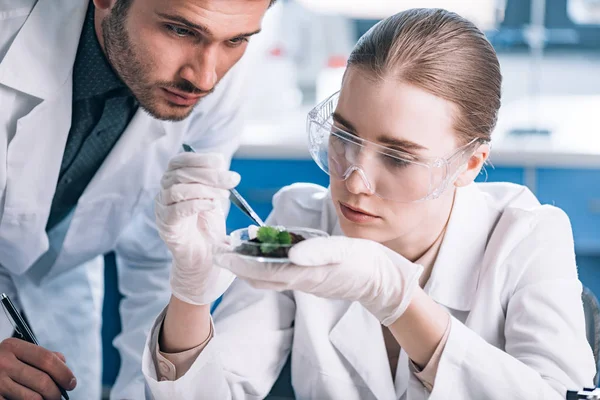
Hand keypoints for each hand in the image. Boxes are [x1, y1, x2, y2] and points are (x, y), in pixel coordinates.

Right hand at [0, 338, 75, 399]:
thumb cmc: (2, 363)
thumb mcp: (17, 353)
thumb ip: (41, 355)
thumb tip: (64, 363)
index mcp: (12, 346)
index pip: (47, 359)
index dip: (64, 373)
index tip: (71, 383)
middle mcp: (2, 363)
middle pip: (43, 381)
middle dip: (56, 392)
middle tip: (59, 396)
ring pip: (33, 398)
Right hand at [156, 152, 239, 304]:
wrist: (205, 258)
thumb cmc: (208, 226)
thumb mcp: (214, 198)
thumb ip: (215, 181)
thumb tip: (222, 165)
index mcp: (174, 182)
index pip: (179, 162)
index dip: (199, 158)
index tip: (221, 161)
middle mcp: (164, 193)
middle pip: (180, 174)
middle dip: (210, 174)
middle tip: (232, 179)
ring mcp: (162, 209)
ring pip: (177, 190)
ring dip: (204, 189)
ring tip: (224, 196)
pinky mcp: (166, 226)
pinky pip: (176, 210)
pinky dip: (197, 204)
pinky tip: (212, 206)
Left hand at [215, 236, 422, 325]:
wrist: (381, 279)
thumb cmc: (363, 263)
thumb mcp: (343, 252)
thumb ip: (317, 252)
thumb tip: (290, 253)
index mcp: (304, 274)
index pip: (263, 272)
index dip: (238, 264)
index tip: (218, 255)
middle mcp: (299, 280)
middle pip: (260, 277)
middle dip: (237, 265)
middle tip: (218, 250)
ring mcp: (304, 280)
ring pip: (269, 275)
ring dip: (249, 264)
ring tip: (235, 248)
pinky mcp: (309, 277)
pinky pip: (281, 272)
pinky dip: (266, 262)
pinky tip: (265, 248)